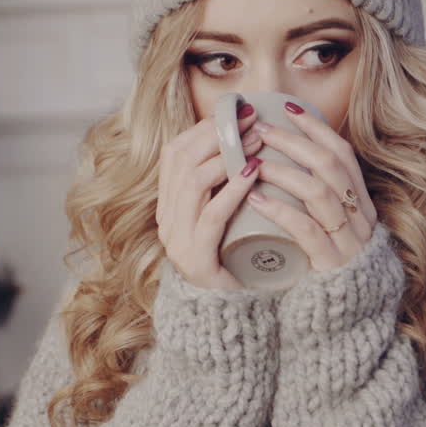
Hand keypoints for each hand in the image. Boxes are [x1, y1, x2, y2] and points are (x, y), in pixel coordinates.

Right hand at [156, 102, 265, 289]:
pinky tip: (252, 173)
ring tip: (258, 142)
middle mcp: (167, 219)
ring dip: (228, 155)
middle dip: (219, 134)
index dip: (205, 127)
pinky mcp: (195, 259)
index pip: (176, 153)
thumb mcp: (225, 215)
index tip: (238, 110)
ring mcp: (177, 240)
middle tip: (253, 120)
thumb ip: (226, 185)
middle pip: (182, 161)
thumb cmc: (233, 259)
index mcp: (169, 205)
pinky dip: (232, 190)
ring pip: (193, 183)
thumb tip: (250, 139)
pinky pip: (211, 216)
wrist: (228, 315)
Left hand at [248, 103, 377, 271]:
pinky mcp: (330, 264)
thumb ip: (313, 195)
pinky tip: (255, 197)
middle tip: (260, 129)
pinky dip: (279, 209)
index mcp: (360, 203)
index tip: (287, 108)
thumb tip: (281, 155)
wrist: (338, 316)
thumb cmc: (322, 263)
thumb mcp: (326, 224)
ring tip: (253, 161)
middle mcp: (359, 218)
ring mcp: (348, 241)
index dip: (317, 128)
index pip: (343, 154)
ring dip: (283, 171)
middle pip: (330, 166)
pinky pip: (307, 230)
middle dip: (293, 142)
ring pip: (319, 193)